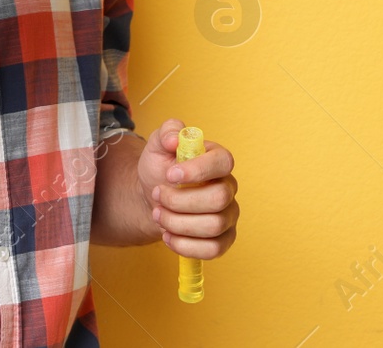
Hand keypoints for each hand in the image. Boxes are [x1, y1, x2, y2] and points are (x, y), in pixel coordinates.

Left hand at [136, 119, 238, 259]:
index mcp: (218, 160)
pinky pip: (213, 250)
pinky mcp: (224, 239)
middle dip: (180, 201)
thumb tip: (174, 139)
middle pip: (218, 199)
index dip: (197, 170)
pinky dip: (185, 246)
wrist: (153, 199)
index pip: (223, 162)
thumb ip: (167, 132)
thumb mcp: (157, 146)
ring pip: (213, 226)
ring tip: (158, 214)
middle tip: (158, 195)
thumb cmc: (160, 170)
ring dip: (177, 223)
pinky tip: (168, 236)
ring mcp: (229, 215)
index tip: (170, 175)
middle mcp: (229, 187)